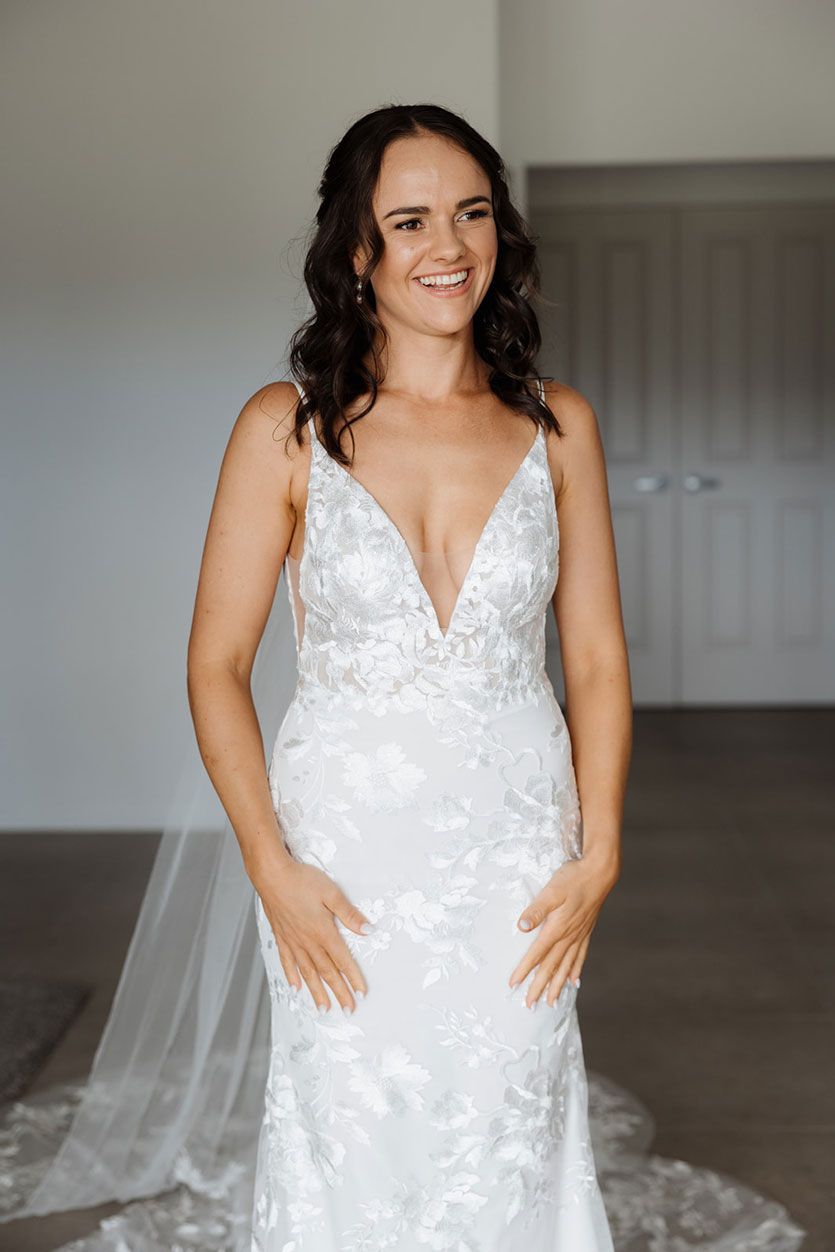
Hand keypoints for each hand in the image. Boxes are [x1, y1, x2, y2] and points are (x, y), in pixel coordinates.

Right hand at [255, 857, 371, 1013]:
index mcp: (324, 932)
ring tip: (325, 1008)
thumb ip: (349, 913)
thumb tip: (368, 930)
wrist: (272, 876)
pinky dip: (293, 977)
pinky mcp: (281, 937)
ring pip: (308, 972)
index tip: (362, 994)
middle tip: (348, 1009)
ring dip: (317, 992)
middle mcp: (308, 942)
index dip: (353, 978)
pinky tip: (296, 988)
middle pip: (327, 972)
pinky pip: (288, 962)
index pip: (343, 961)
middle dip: (339, 992)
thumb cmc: (302, 880)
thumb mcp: (332, 893)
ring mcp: (293, 941)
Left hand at [508, 852, 618, 1007]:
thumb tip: (521, 927)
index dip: (525, 970)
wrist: (600, 872)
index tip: (513, 985)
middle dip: (539, 986)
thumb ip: (537, 909)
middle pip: (551, 967)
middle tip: (530, 1005)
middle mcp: (569, 936)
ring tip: (551, 1001)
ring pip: (566, 966)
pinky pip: (580, 956)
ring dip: (557, 984)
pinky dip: (576, 970)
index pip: (537, 954)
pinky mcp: (587, 930)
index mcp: (557, 928)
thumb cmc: (573, 878)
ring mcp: (579, 935)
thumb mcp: (552, 890)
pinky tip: (574, 981)